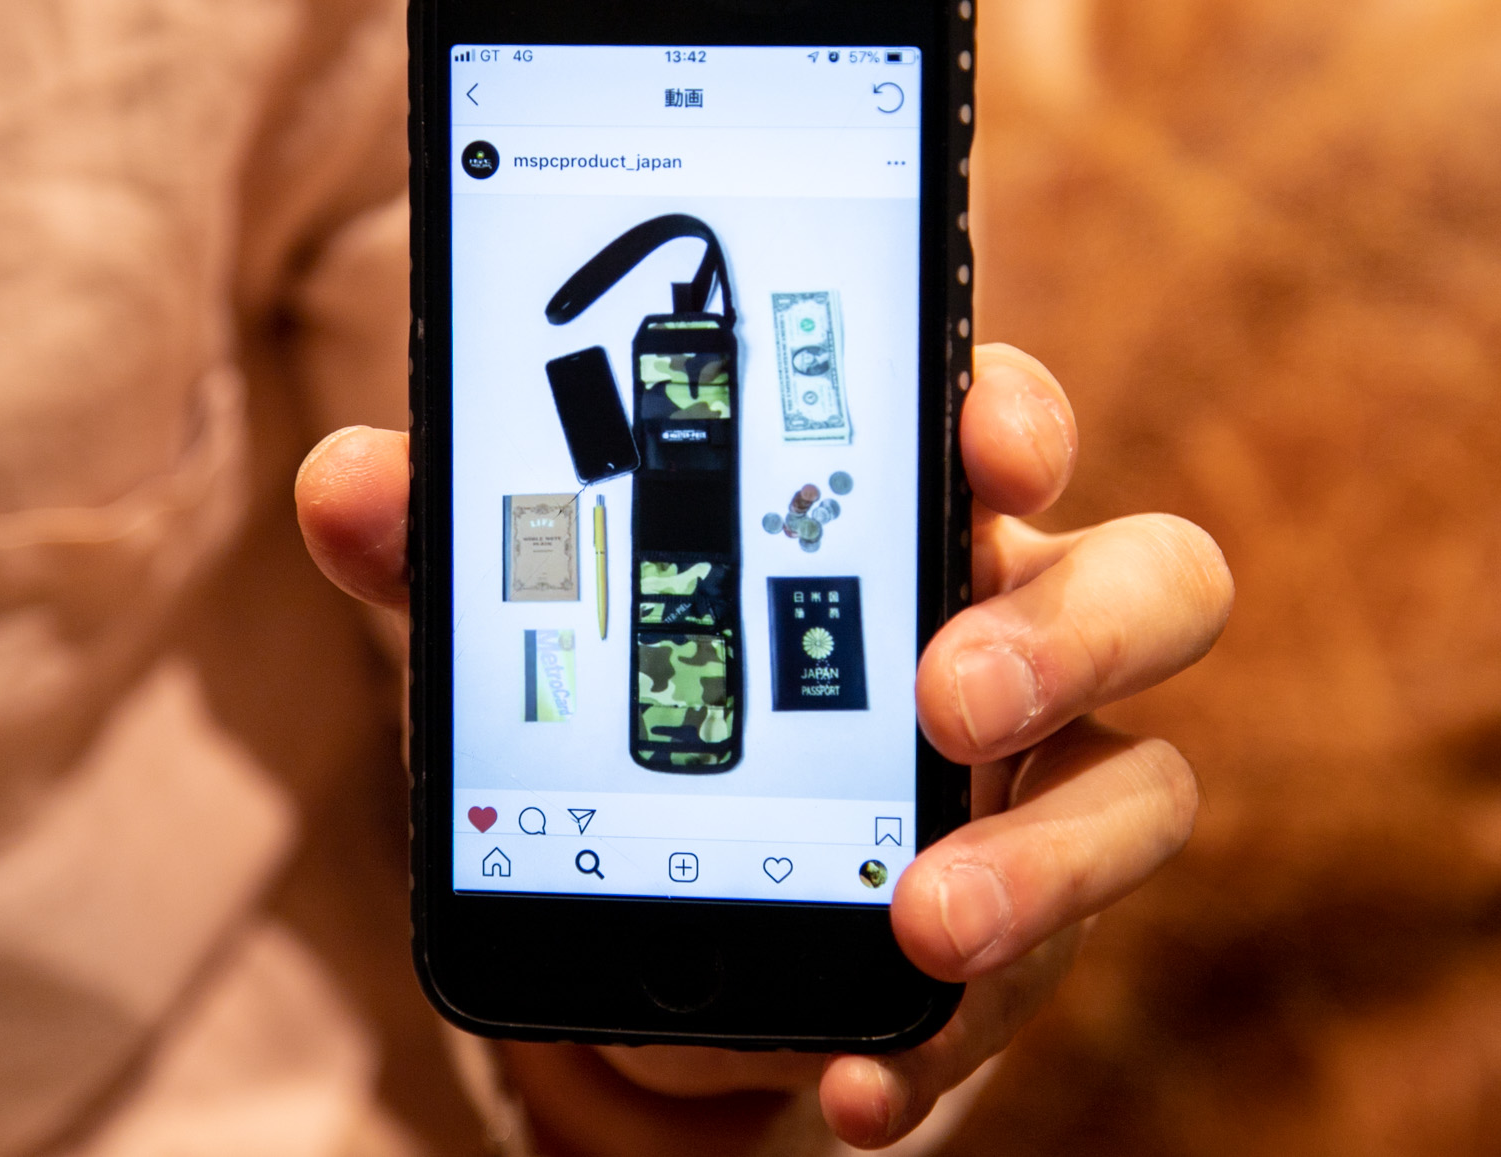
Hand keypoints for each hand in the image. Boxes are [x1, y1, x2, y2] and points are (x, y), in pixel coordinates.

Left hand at [296, 343, 1231, 1152]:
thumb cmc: (625, 723)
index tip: (982, 446)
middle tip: (951, 696)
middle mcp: (1007, 632)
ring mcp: (1034, 790)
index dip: (1016, 416)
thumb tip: (347, 481)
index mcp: (902, 519)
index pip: (999, 424)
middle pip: (1153, 586)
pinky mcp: (1018, 934)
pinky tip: (854, 1084)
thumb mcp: (531, 637)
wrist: (654, 920)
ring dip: (1041, 865)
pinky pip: (1033, 982)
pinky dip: (943, 1036)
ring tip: (918, 924)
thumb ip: (457, 556)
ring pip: (1140, 793)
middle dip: (1070, 632)